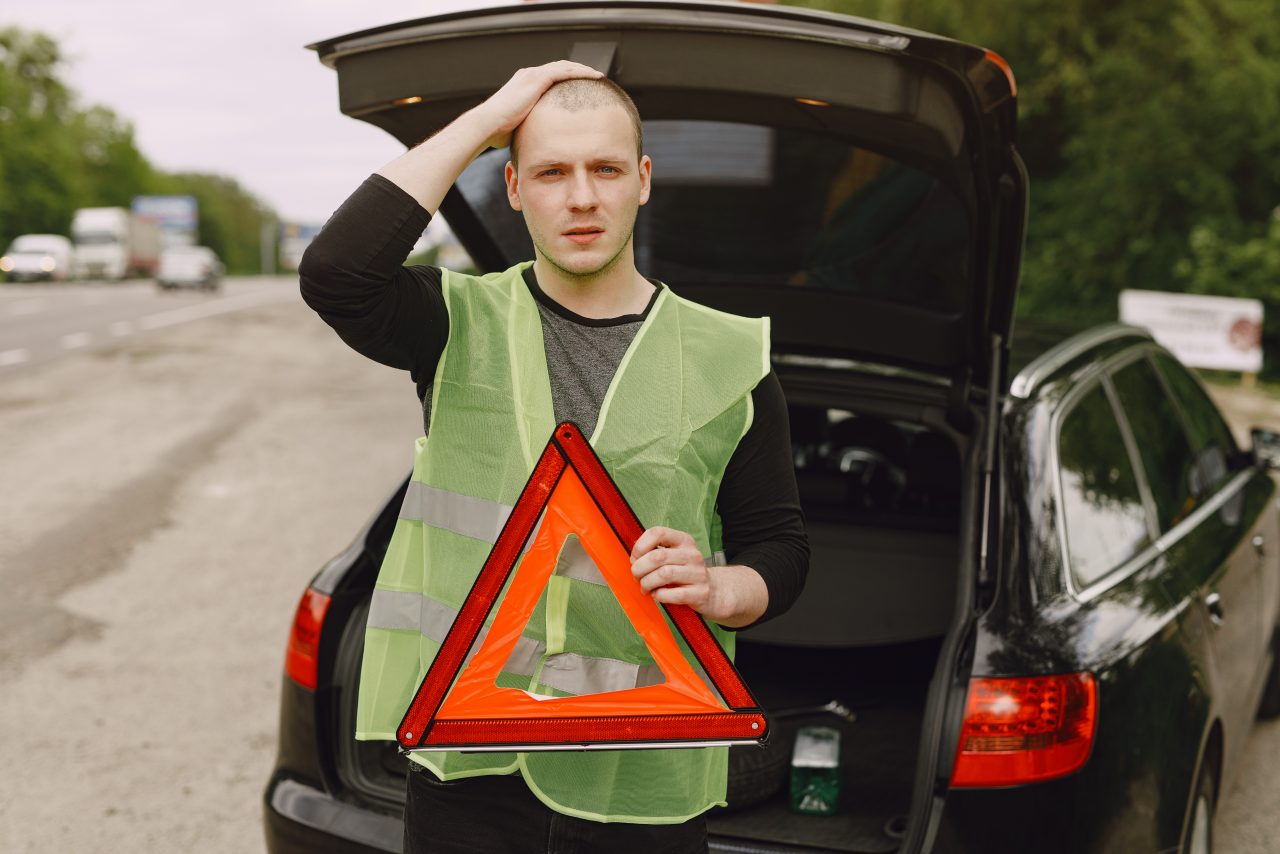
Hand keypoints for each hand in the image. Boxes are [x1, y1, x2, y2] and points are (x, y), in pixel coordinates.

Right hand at [474, 60, 604, 149]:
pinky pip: (565, 71)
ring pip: (565, 66)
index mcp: (524, 84)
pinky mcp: (536, 79)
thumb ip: (530, 127)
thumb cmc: (497, 132)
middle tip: (595, 77)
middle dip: (578, 70)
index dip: (567, 78)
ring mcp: (532, 75)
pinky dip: (581, 72)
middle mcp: (528, 75)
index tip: (581, 86)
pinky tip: (595, 76)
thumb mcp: (518, 127)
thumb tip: (536, 141)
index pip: (550, 76)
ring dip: (583, 69)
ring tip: (599, 75)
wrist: (487, 125)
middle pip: (560, 67)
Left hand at [630, 527, 722, 615]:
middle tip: (636, 576)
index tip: (634, 558)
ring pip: (664, 574)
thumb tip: (633, 561)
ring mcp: (698, 573)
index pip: (658, 532)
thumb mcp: (673, 556)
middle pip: (657, 556)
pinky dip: (659, 595)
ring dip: (647, 583)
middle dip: (639, 568)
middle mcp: (692, 554)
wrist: (713, 590)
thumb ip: (654, 553)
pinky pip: (673, 594)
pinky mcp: (700, 592)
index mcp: (683, 540)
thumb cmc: (684, 572)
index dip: (640, 545)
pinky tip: (657, 595)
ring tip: (645, 588)